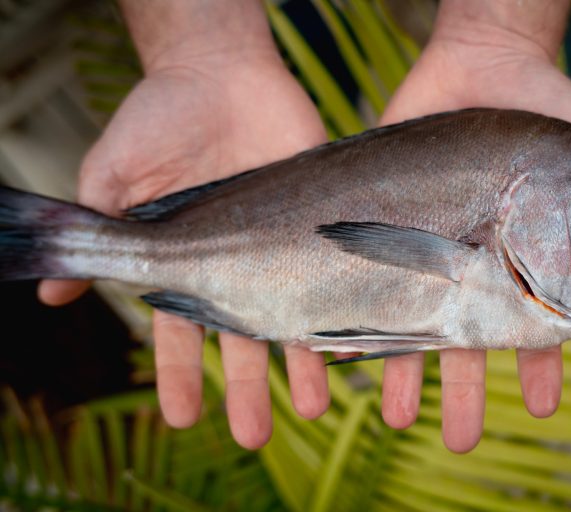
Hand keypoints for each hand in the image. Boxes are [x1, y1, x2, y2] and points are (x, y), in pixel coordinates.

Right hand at [39, 51, 329, 448]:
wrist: (220, 72)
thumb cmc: (159, 116)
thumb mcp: (112, 171)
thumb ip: (96, 231)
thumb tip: (53, 293)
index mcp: (185, 259)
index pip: (179, 330)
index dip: (179, 373)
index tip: (183, 416)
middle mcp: (235, 262)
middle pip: (240, 337)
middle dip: (245, 387)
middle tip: (254, 435)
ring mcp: (279, 245)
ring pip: (292, 315)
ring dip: (299, 364)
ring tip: (311, 408)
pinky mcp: (319, 221)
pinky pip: (336, 272)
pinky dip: (344, 306)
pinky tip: (353, 343)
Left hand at [378, 3, 570, 452]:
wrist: (487, 60)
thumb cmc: (550, 108)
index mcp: (526, 264)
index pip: (534, 327)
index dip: (540, 366)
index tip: (542, 405)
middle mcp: (474, 264)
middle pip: (468, 339)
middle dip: (466, 393)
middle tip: (461, 442)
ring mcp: (427, 247)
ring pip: (413, 321)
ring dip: (409, 373)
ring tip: (400, 418)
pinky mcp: (384, 223)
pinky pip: (364, 274)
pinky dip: (355, 312)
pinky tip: (347, 350)